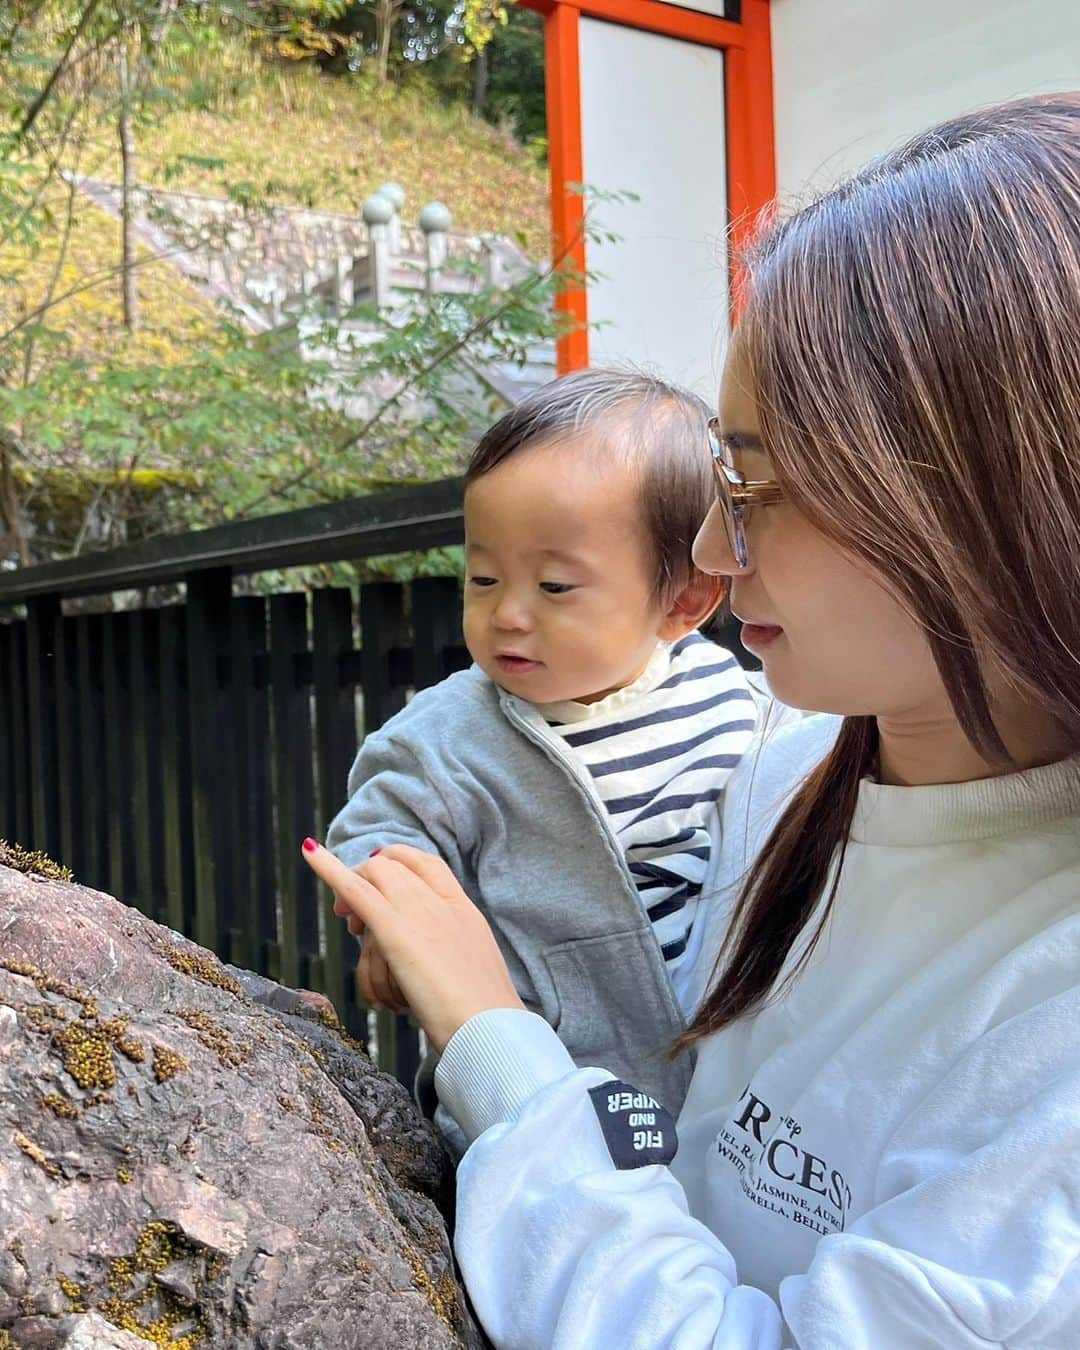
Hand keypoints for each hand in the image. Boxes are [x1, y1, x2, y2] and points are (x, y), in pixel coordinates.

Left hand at [302, 840, 523, 1052]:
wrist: (490, 1028)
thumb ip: (450, 956)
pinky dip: (329, 868)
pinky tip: (309, 852)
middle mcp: (441, 902)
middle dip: (369, 877)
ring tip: (345, 920)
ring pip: (374, 876)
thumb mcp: (473, 972)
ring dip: (351, 890)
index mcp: (464, 909)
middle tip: (354, 915)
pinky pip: (356, 890)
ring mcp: (419, 912)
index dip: (400, 864)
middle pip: (394, 867)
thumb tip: (429, 965)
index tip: (382, 877)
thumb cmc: (485, 1015)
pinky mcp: (394, 931)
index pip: (428, 864)